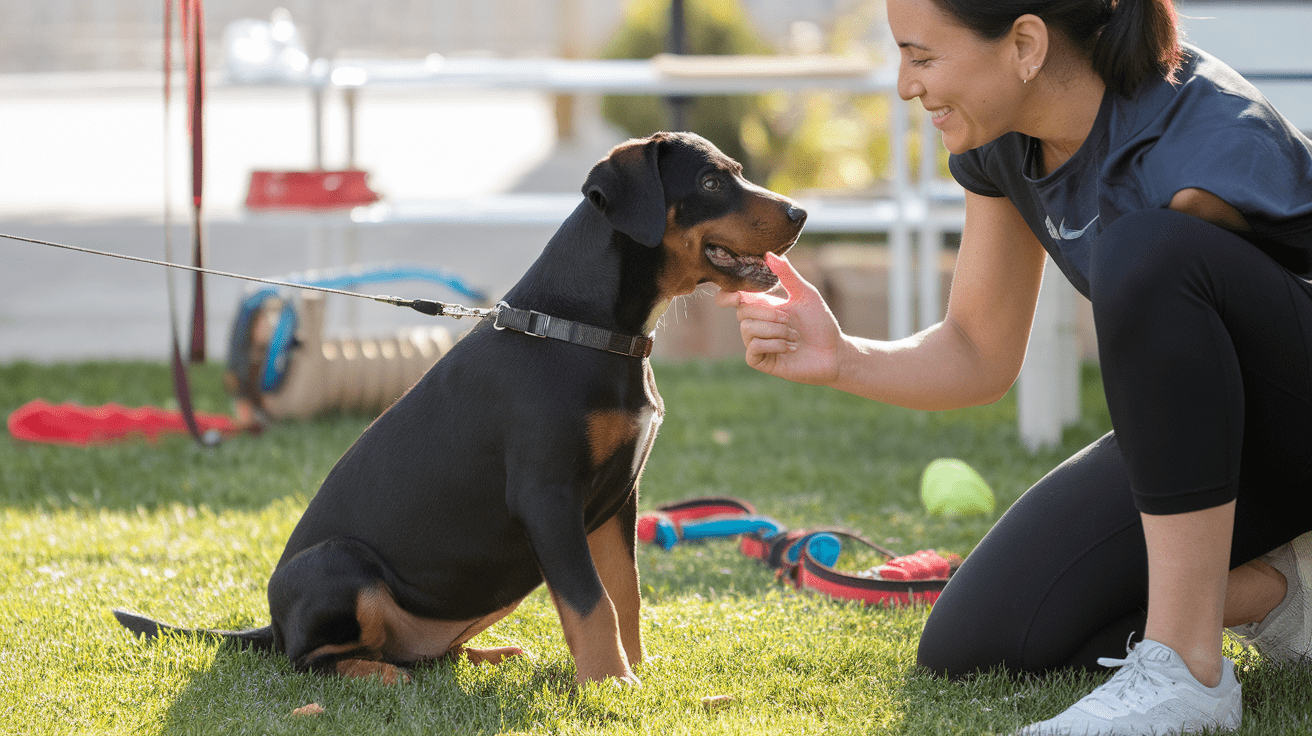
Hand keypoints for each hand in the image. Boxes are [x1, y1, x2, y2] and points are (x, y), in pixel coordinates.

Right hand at [715, 253, 842, 385]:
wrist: (833, 352)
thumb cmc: (820, 322)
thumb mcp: (805, 294)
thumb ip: (787, 275)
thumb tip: (768, 254)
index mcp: (762, 306)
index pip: (732, 297)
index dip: (727, 295)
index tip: (739, 296)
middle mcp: (756, 323)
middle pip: (741, 312)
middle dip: (768, 313)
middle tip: (789, 319)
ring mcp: (756, 342)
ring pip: (747, 329)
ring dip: (776, 330)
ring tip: (795, 337)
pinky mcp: (760, 360)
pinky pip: (754, 347)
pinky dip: (775, 344)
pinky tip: (791, 348)